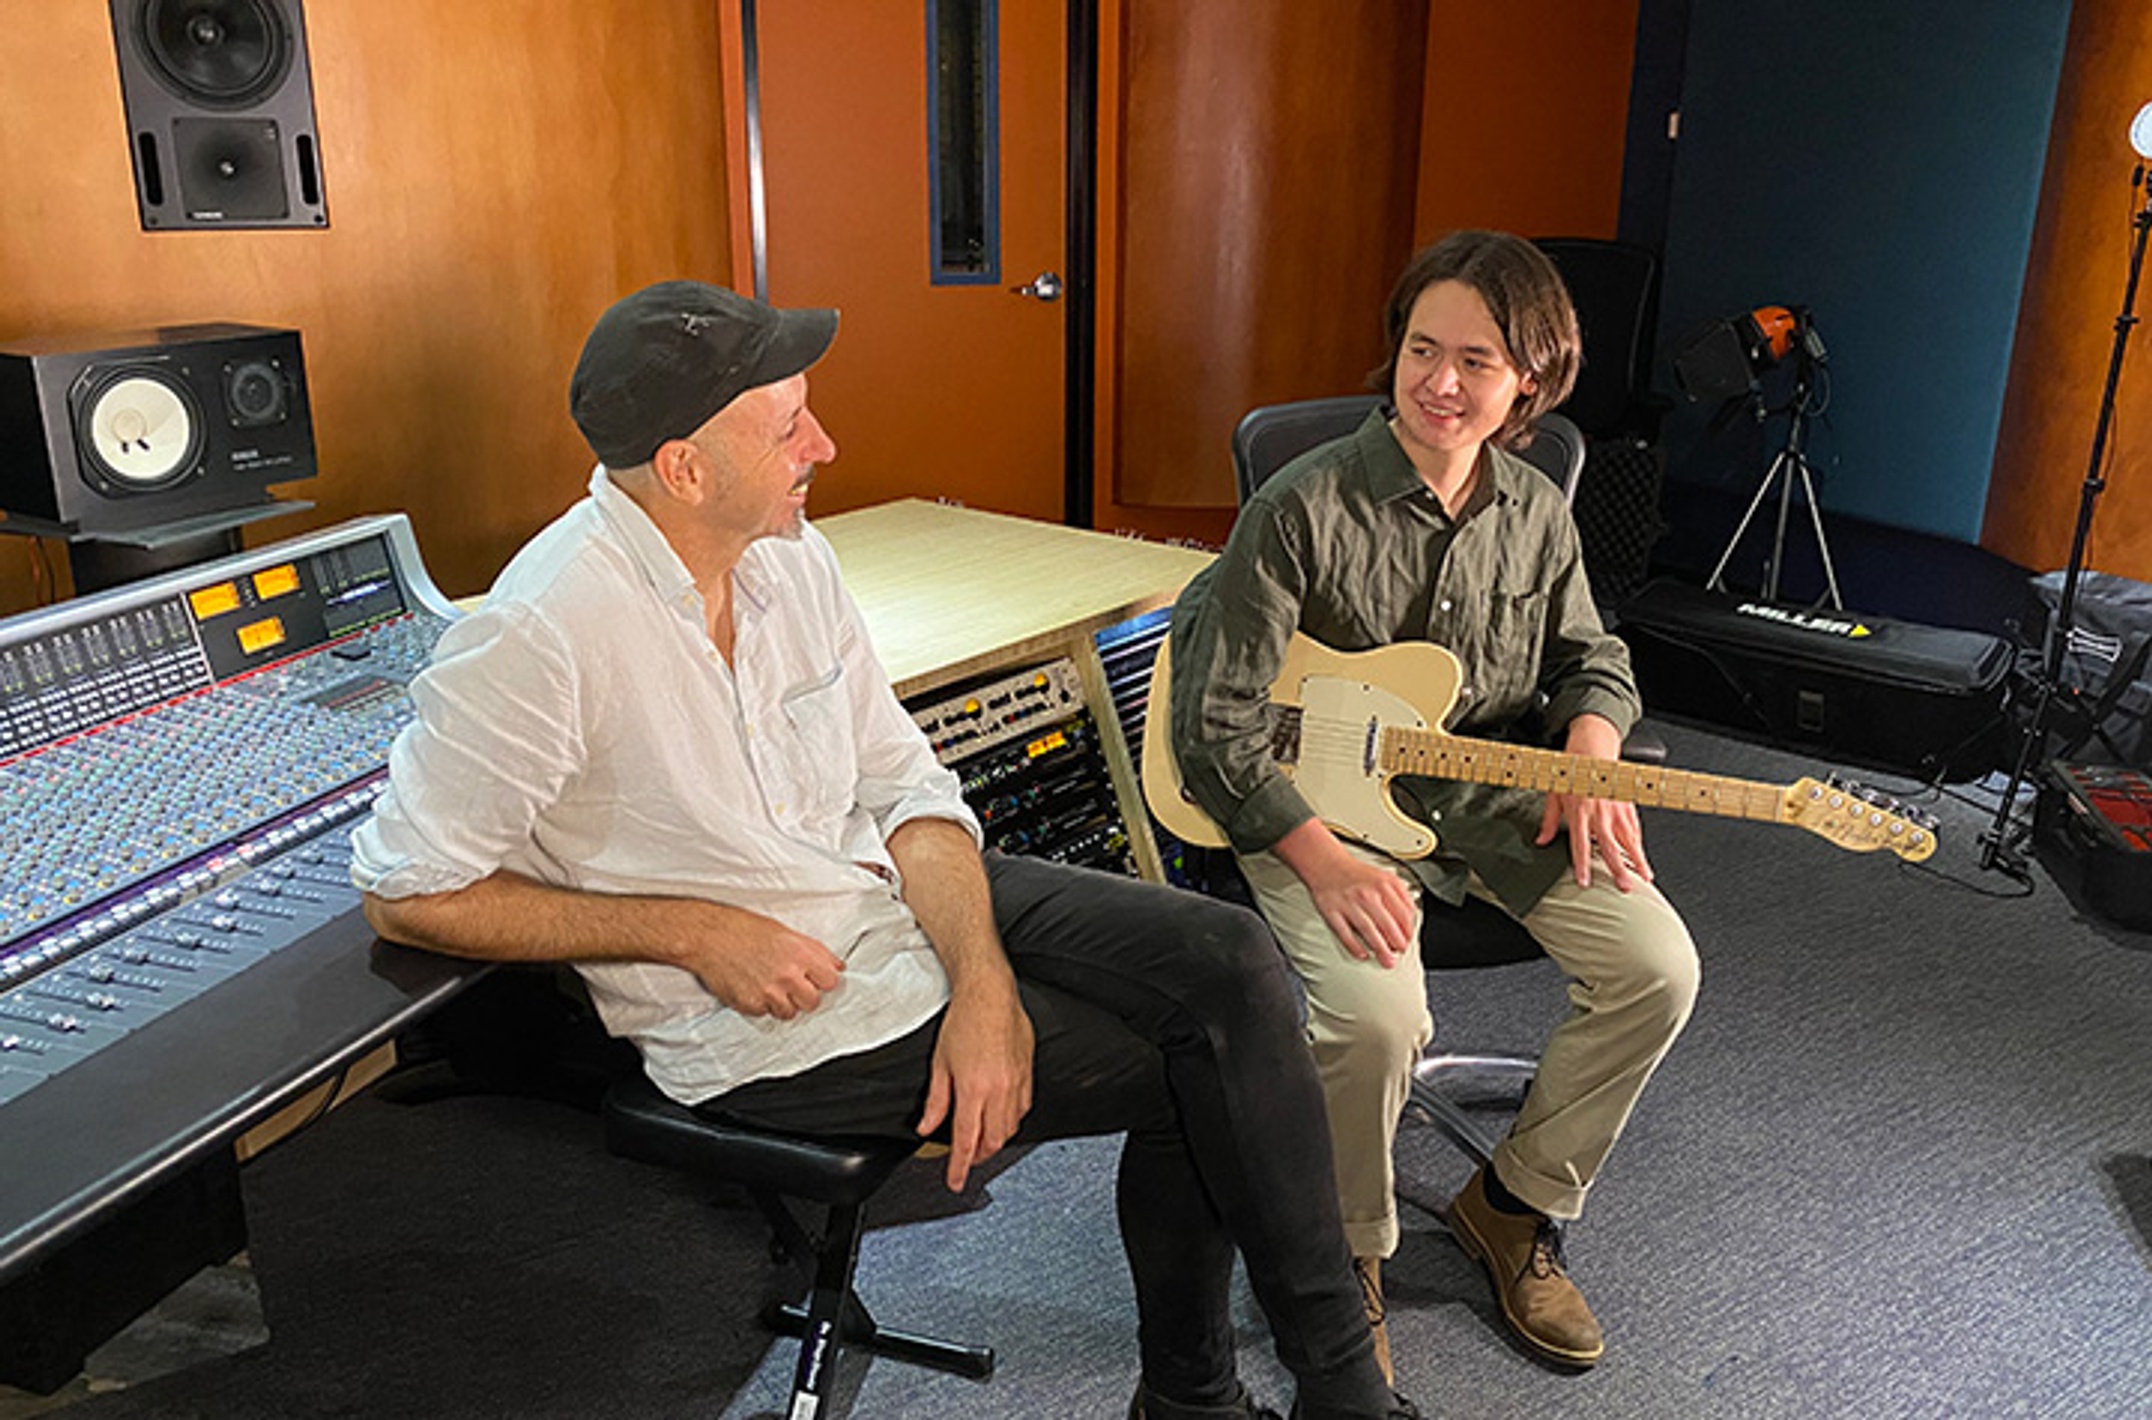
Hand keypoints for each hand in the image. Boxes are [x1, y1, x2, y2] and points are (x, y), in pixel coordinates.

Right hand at [675, 906, 846, 1018]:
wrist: (708, 936)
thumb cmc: (744, 929)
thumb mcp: (786, 932)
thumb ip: (815, 951)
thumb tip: (837, 966)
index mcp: (800, 954)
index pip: (830, 982)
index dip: (822, 981)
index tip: (815, 979)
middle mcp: (787, 975)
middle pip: (812, 1002)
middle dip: (804, 996)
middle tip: (791, 985)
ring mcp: (768, 992)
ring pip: (789, 1013)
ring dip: (783, 1004)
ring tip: (769, 985)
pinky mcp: (751, 1005)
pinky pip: (765, 1014)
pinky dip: (761, 1005)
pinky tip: (753, 987)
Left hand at [916, 978, 1033, 1189]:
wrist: (990, 995)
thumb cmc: (964, 1022)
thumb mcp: (940, 1064)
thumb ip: (936, 1101)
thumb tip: (928, 1126)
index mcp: (974, 1089)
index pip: (967, 1141)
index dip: (960, 1166)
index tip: (955, 1180)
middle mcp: (999, 1090)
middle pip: (992, 1140)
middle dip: (979, 1156)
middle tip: (966, 1160)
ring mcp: (1017, 1083)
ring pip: (1010, 1128)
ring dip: (995, 1141)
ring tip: (982, 1141)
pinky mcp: (1028, 1074)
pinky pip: (1023, 1109)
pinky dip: (1011, 1121)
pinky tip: (1001, 1118)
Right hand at [1274, 818, 1415, 967]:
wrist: (1327, 864)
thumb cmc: (1356, 874)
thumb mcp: (1384, 876)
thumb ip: (1401, 894)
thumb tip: (1411, 917)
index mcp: (1383, 885)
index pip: (1402, 912)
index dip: (1408, 929)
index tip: (1409, 939)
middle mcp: (1366, 894)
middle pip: (1387, 923)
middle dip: (1397, 942)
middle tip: (1400, 952)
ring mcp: (1348, 903)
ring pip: (1368, 930)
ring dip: (1380, 948)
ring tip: (1387, 960)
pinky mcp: (1331, 911)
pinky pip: (1345, 933)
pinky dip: (1354, 946)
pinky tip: (1362, 954)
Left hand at [1535, 714, 1652, 890]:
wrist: (1592, 750)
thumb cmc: (1572, 773)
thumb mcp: (1553, 796)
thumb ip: (1548, 821)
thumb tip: (1541, 841)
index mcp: (1579, 811)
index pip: (1581, 844)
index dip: (1583, 865)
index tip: (1585, 881)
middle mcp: (1599, 812)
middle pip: (1611, 846)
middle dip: (1618, 869)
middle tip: (1624, 887)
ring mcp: (1616, 809)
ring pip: (1629, 839)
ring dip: (1637, 860)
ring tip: (1644, 878)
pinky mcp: (1627, 806)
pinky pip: (1634, 829)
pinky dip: (1639, 845)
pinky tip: (1643, 859)